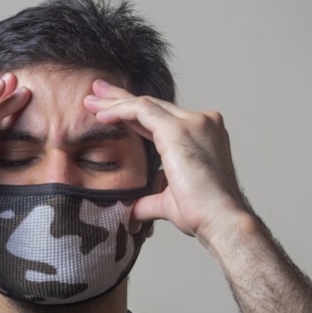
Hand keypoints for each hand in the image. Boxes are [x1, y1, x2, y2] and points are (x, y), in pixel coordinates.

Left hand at [83, 80, 250, 244]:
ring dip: (114, 102)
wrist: (221, 221)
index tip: (109, 111)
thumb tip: (131, 212)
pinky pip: (142, 110)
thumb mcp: (168, 201)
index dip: (133, 113)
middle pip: (152, 105)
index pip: (160, 118)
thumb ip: (148, 200)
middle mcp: (200, 122)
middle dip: (120, 99)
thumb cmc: (203, 214)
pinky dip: (120, 111)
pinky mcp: (179, 129)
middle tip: (96, 91)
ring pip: (145, 104)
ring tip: (90, 100)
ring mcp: (193, 122)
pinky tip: (102, 115)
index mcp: (201, 135)